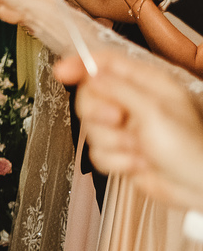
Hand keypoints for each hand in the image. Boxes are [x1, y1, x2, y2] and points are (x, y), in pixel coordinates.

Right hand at [55, 52, 202, 211]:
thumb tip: (91, 76)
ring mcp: (125, 128)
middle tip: (119, 120)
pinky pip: (97, 153)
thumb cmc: (190, 148)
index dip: (80, 65)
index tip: (61, 72)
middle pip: (89, 97)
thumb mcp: (153, 110)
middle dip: (99, 114)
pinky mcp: (119, 152)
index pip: (105, 64)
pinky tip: (139, 163)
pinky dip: (116, 161)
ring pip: (91, 129)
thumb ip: (118, 90)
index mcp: (146, 83)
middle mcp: (133, 103)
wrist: (197, 187)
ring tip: (139, 148)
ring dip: (113, 143)